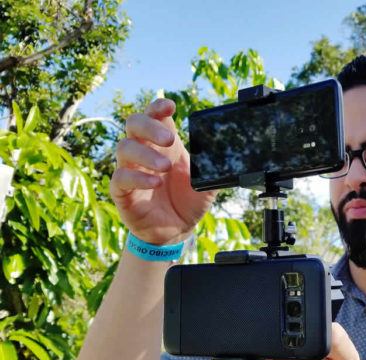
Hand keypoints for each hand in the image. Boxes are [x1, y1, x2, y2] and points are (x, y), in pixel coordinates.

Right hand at [111, 99, 215, 244]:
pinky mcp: (122, 192)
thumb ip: (215, 168)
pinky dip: (138, 178)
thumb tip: (229, 155)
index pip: (155, 116)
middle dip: (150, 126)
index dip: (158, 107)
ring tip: (165, 167)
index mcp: (165, 145)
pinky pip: (121, 178)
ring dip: (145, 154)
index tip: (170, 107)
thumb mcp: (208, 183)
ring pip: (124, 148)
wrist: (178, 230)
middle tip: (170, 139)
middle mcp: (145, 153)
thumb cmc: (189, 201)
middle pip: (134, 124)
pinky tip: (155, 183)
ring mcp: (132, 171)